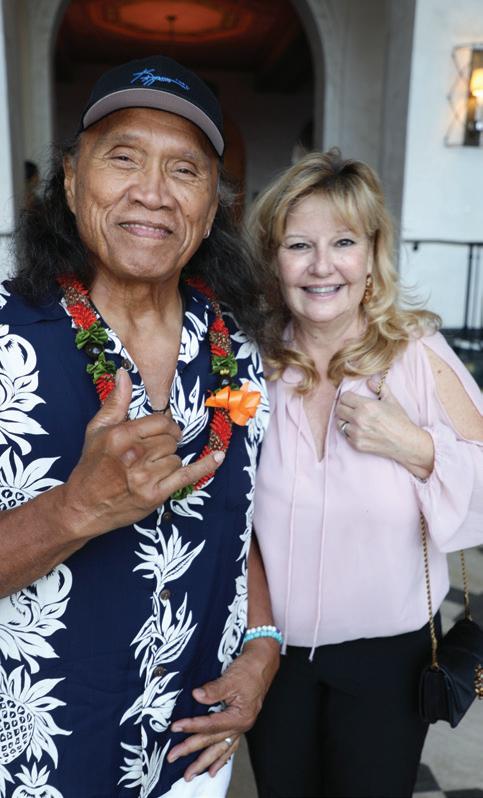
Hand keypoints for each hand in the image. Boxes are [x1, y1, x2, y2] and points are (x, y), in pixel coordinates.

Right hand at [59, 369, 223, 540]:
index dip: (165, 426)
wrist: (84, 505)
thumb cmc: (92, 465)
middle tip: (152, 452)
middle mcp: (135, 455)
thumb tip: (125, 373)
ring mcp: (146, 477)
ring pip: (177, 458)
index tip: (161, 431)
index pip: (161, 422)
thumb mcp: (97, 429)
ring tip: (149, 468)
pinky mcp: (155, 495)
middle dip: (165, 444)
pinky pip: (188, 476)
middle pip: (171, 440)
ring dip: (168, 461)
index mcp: (121, 436)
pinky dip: (205, 467)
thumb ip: (115, 401)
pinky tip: (219, 457)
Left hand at [168, 638, 279, 781]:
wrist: (263, 662)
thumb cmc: (249, 669)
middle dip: (192, 751)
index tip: (175, 728)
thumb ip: (214, 689)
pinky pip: (230, 746)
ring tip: (191, 774)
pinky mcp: (240, 722)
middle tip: (173, 757)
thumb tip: (197, 696)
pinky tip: (214, 769)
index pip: (211, 725)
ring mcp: (241, 726)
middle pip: (213, 741)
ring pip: (221, 748)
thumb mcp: (231, 678)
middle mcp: (241, 725)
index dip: (192, 726)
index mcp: (240, 716)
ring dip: (205, 762)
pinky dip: (222, 758)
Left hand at [335, 377, 433, 477]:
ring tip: (354, 420)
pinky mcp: (356, 444)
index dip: (347, 397)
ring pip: (340, 423)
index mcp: (366, 406)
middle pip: (339, 409)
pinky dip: (349, 432)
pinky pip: (345, 435)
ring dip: (345, 420)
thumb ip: (379, 387)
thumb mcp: (391, 400)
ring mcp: (356, 433)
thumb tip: (369, 380)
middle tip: (350, 408)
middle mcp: (359, 419)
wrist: (405, 442)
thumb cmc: (400, 420)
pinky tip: (359, 430)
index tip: (351, 399)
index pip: (344, 397)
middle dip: (344, 407)